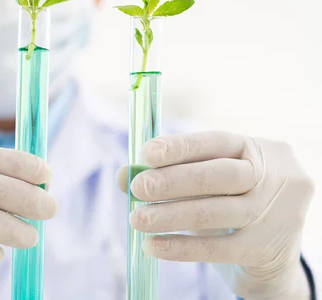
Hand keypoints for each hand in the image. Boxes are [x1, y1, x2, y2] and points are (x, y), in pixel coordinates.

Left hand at [117, 131, 314, 298]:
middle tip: (138, 188)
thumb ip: (169, 173)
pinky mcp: (267, 249)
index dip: (180, 147)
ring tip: (137, 219)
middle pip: (218, 175)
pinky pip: (217, 248)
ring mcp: (277, 214)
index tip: (145, 154)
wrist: (271, 259)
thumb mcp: (206, 185)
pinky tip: (153, 246)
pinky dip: (181, 247)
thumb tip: (124, 174)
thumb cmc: (230, 207)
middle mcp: (274, 176)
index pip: (216, 141)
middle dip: (172, 181)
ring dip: (170, 215)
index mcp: (258, 149)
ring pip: (214, 212)